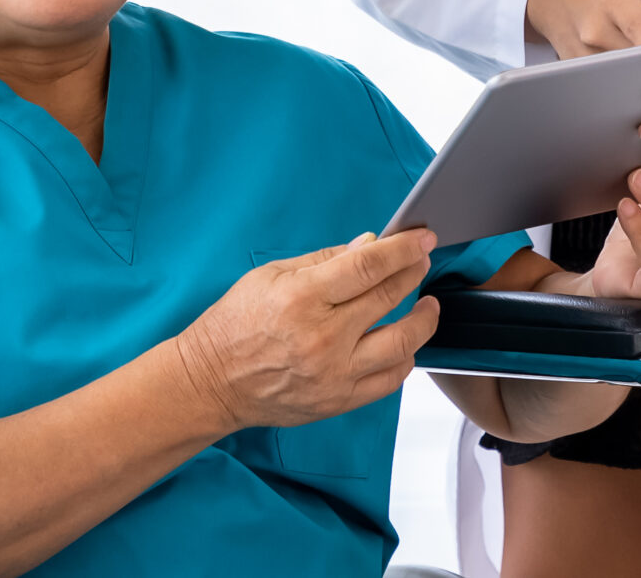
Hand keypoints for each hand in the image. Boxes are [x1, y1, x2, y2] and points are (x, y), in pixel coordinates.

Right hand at [174, 229, 440, 431]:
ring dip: (423, 320)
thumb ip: (325, 259)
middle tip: (422, 261)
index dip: (402, 249)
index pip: (368, 266)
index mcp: (302, 298)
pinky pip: (389, 380)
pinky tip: (405, 343)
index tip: (422, 239)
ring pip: (402, 343)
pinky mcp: (338, 401)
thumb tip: (369, 244)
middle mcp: (322, 337)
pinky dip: (405, 358)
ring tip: (428, 306)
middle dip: (414, 272)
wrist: (212, 382)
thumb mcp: (270, 275)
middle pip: (389, 297)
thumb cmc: (235, 324)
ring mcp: (334, 373)